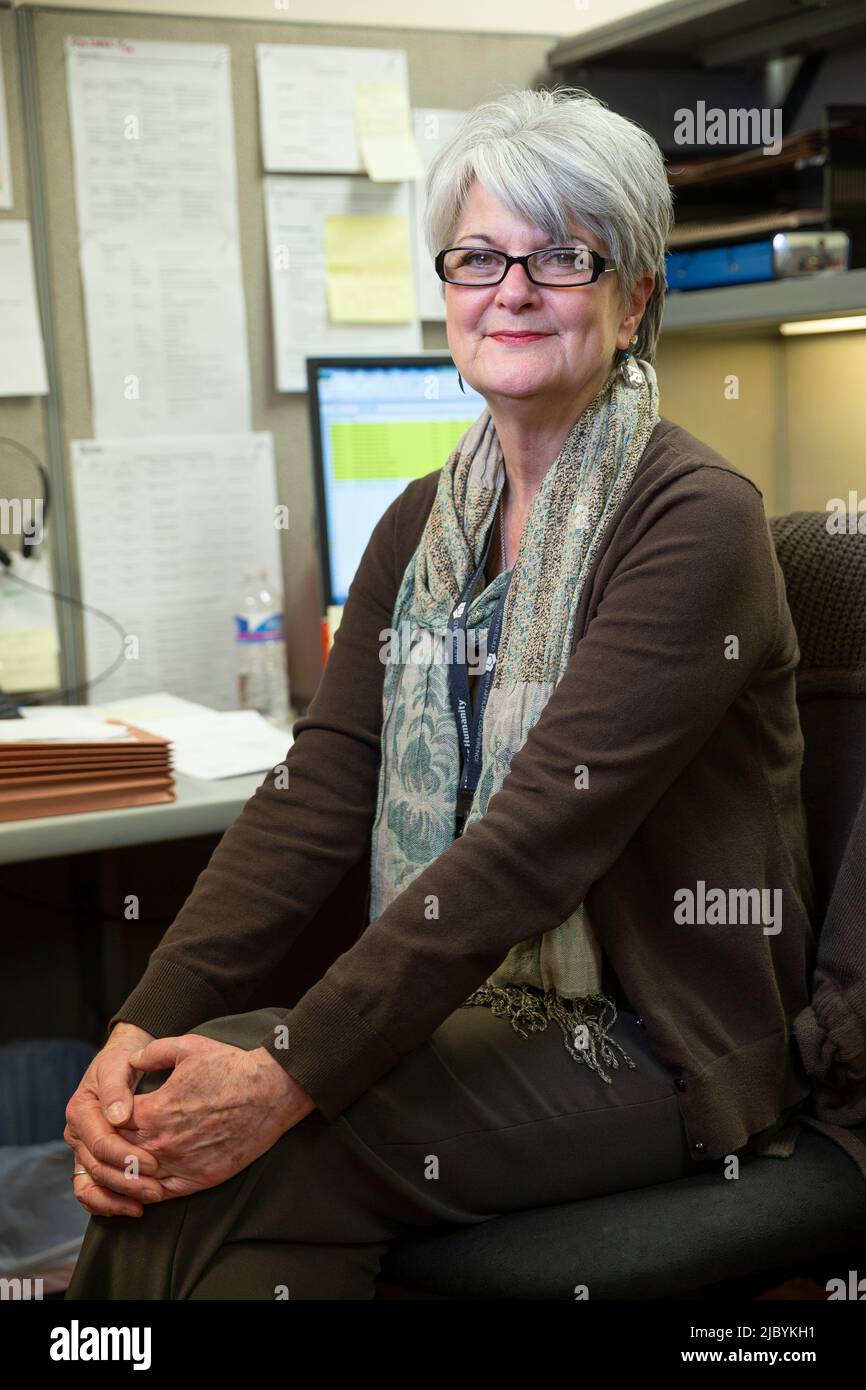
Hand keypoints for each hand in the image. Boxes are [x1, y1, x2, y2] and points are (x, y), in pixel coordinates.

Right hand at [65, 1022, 166, 1217]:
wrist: (123, 1059)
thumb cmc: (123, 1060)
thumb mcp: (119, 1064)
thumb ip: (117, 1088)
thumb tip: (119, 1117)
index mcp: (80, 1111)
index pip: (100, 1143)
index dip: (126, 1156)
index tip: (153, 1163)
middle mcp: (77, 1134)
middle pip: (96, 1168)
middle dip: (126, 1182)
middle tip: (156, 1191)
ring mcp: (82, 1150)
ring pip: (90, 1186)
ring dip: (115, 1200)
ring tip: (141, 1207)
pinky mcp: (92, 1160)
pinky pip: (91, 1191)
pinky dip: (107, 1203)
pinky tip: (130, 1208)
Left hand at [112, 1033, 315, 1201]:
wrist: (269, 1092)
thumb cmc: (230, 1067)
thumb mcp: (188, 1047)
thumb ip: (152, 1052)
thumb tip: (130, 1060)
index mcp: (154, 1110)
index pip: (110, 1125)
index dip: (105, 1120)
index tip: (109, 1114)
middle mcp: (162, 1142)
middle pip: (117, 1155)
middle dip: (109, 1149)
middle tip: (110, 1141)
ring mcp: (180, 1164)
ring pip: (135, 1180)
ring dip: (125, 1173)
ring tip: (124, 1162)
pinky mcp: (199, 1179)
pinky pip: (161, 1194)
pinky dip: (146, 1191)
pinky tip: (144, 1183)